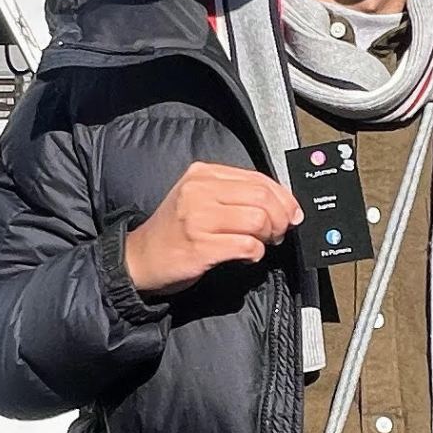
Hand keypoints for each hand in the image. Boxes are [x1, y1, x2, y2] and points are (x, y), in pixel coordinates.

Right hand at [123, 162, 301, 293]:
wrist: (139, 258)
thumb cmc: (175, 231)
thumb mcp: (199, 199)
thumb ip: (234, 194)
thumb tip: (280, 203)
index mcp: (203, 174)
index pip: (258, 179)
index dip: (283, 197)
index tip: (292, 212)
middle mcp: (199, 191)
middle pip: (262, 198)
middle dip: (280, 217)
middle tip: (279, 232)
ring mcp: (198, 218)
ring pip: (258, 220)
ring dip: (268, 236)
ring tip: (261, 243)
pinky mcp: (201, 246)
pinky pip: (247, 246)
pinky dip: (255, 253)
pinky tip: (247, 256)